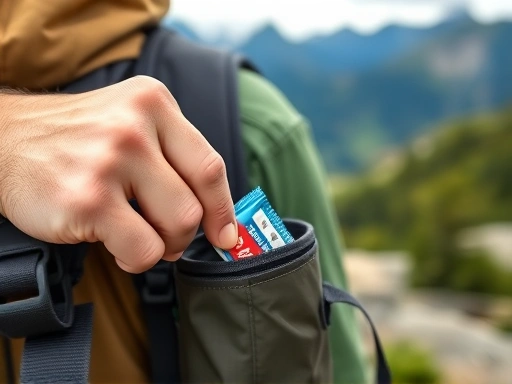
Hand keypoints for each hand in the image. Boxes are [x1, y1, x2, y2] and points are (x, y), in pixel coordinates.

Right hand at [0, 76, 237, 272]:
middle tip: (165, 237)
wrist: (4, 141)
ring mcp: (109, 161)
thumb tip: (214, 214)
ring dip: (161, 246)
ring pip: (175, 229)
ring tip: (136, 237)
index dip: (223, 208)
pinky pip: (142, 250)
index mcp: (153, 103)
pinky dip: (135, 258)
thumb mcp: (129, 121)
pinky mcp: (87, 199)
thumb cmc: (75, 139)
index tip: (225, 234)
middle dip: (184, 234)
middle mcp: (134, 126)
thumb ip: (172, 155)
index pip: (210, 165)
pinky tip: (113, 242)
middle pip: (195, 204)